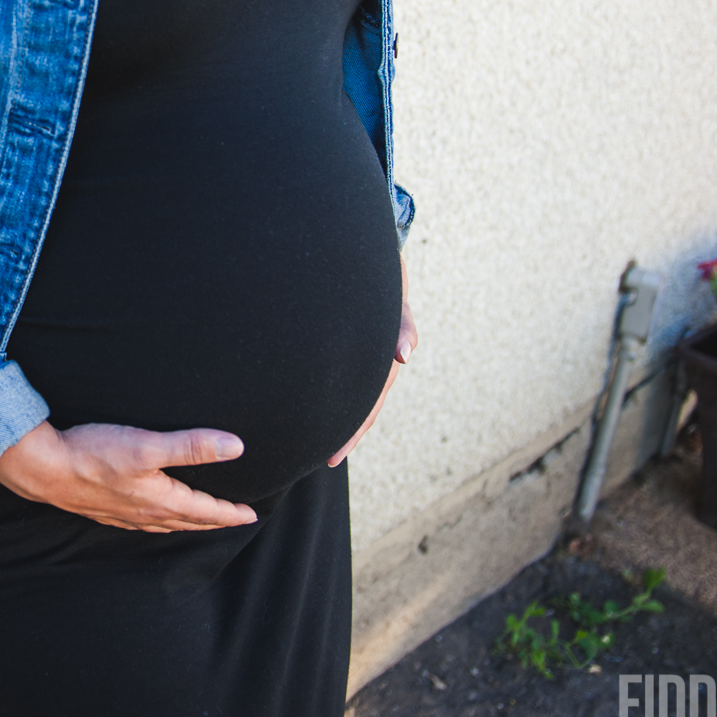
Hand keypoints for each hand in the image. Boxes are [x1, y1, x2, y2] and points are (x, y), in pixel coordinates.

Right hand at [0, 420, 258, 532]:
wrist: (44, 469)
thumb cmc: (93, 454)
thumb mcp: (147, 446)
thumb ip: (192, 446)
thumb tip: (236, 447)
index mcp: (159, 499)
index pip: (204, 509)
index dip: (229, 512)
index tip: (250, 514)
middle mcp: (144, 512)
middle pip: (188, 521)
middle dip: (212, 520)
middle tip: (233, 521)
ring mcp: (122, 514)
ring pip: (164, 525)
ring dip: (186, 524)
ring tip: (197, 523)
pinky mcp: (103, 510)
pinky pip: (140, 524)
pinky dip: (156, 524)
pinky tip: (149, 519)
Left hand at [329, 256, 416, 467]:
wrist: (363, 256)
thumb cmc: (381, 279)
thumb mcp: (395, 300)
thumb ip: (402, 325)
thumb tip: (405, 356)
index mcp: (383, 360)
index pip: (368, 404)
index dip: (353, 430)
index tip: (335, 455)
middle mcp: (371, 364)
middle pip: (359, 407)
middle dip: (343, 434)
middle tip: (323, 460)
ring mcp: (359, 360)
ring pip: (349, 396)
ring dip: (337, 420)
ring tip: (314, 445)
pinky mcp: (344, 351)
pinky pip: (338, 379)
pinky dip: (328, 396)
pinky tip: (311, 410)